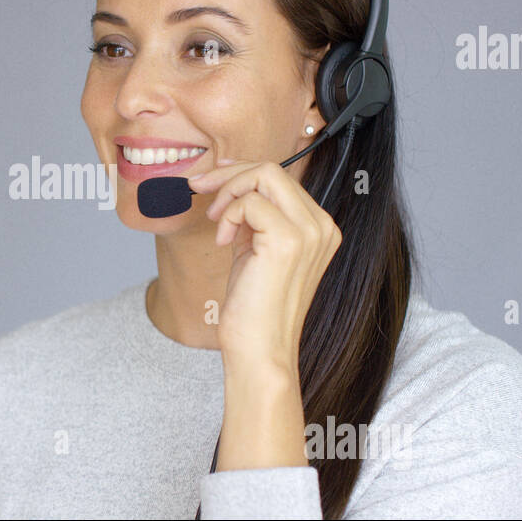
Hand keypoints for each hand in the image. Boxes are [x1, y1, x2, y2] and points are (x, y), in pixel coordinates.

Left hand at [187, 159, 342, 379]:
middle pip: (273, 170)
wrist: (260, 350)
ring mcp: (309, 232)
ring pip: (263, 176)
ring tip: (216, 222)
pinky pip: (249, 201)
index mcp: (319, 229)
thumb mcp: (255, 251)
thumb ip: (253, 219)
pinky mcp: (288, 240)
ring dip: (227, 192)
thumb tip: (232, 183)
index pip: (281, 179)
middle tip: (199, 188)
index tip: (213, 178)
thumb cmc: (253, 309)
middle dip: (229, 174)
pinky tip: (224, 243)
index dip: (242, 171)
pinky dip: (228, 215)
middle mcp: (321, 227)